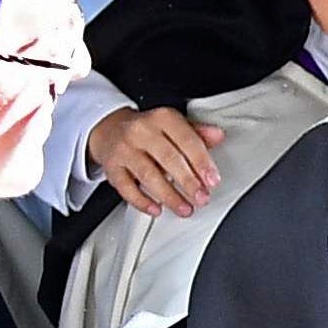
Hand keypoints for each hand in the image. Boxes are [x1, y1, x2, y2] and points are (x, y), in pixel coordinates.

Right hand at [88, 103, 220, 215]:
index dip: (201, 162)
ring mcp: (124, 149)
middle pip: (169, 158)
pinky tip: (156, 209)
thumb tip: (218, 136)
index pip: (186, 139)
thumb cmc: (147, 130)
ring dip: (170, 196)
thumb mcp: (172, 125)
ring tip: (185, 208)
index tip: (212, 180)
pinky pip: (127, 188)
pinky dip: (142, 201)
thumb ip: (196, 133)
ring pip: (149, 175)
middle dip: (188, 182)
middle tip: (201, 198)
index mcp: (162, 118)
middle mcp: (141, 131)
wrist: (110, 129)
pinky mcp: (112, 167)